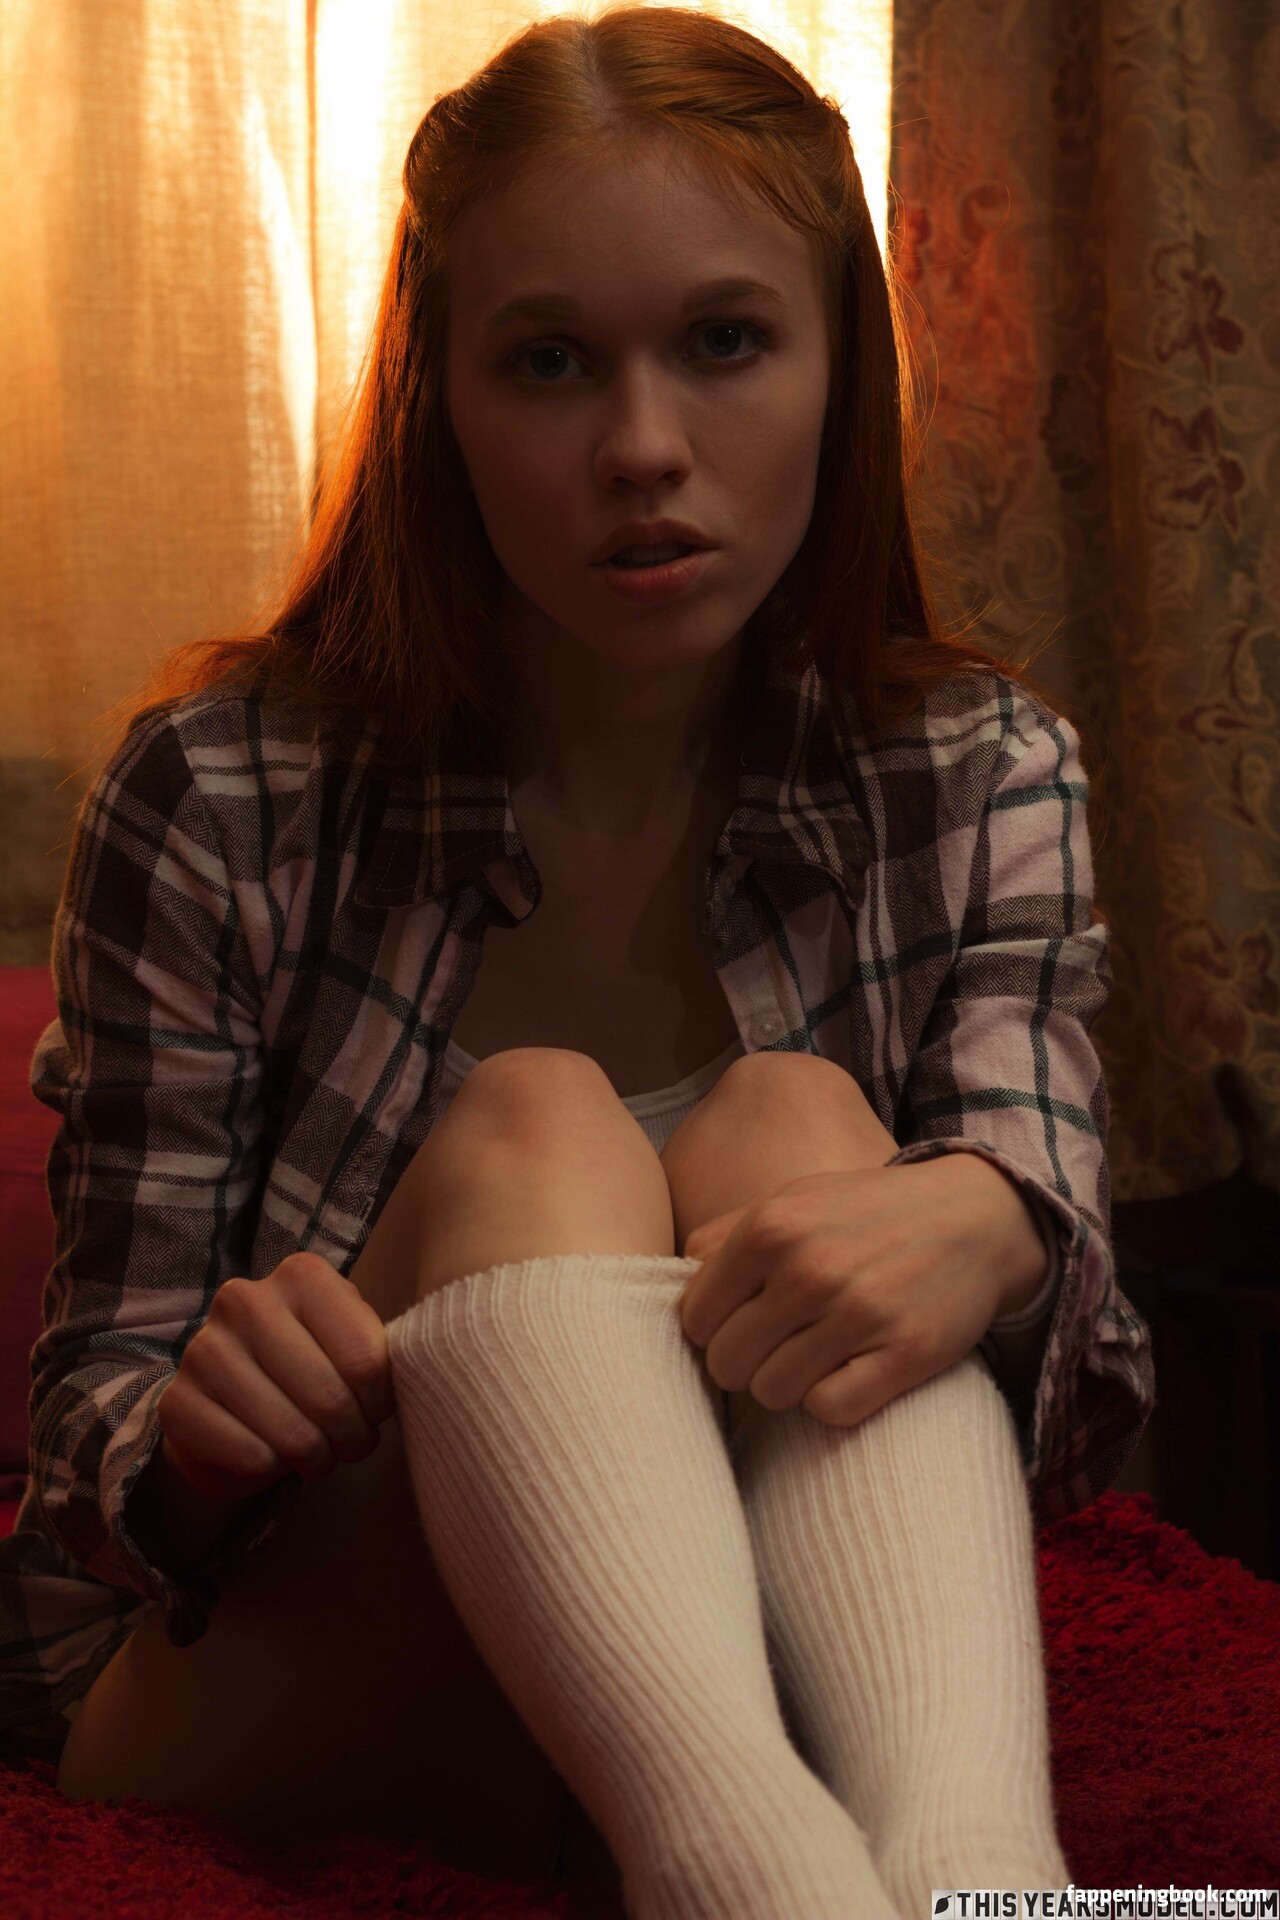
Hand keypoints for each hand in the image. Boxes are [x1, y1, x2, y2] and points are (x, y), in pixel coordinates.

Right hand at [156, 1253, 394, 1499]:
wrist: (233, 1400)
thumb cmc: (313, 1367)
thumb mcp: (353, 1344)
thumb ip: (382, 1353)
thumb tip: (423, 1372)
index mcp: (301, 1275)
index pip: (366, 1360)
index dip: (380, 1404)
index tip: (375, 1413)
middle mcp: (245, 1300)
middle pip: (330, 1398)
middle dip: (351, 1438)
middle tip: (350, 1445)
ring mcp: (204, 1349)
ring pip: (292, 1433)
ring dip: (316, 1459)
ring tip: (316, 1452)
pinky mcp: (177, 1402)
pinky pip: (250, 1457)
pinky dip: (271, 1471)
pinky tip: (270, 1455)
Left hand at [678, 1158, 1024, 1428]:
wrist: (975, 1217)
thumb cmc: (866, 1213)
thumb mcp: (792, 1199)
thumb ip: (724, 1237)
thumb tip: (677, 1286)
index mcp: (771, 1227)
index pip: (693, 1319)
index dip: (711, 1330)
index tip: (740, 1325)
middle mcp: (810, 1268)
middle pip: (727, 1364)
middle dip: (745, 1363)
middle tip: (776, 1347)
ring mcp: (860, 1313)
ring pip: (772, 1393)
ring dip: (787, 1385)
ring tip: (813, 1357)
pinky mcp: (906, 1353)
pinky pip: (829, 1410)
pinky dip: (832, 1400)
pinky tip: (849, 1371)